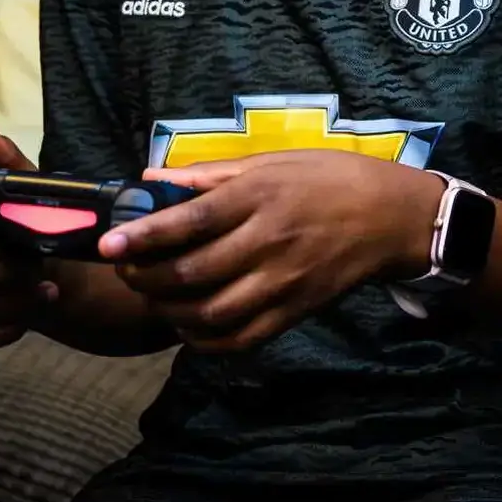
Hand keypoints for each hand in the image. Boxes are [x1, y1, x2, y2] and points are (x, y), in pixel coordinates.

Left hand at [99, 151, 441, 352]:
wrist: (392, 218)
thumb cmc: (330, 179)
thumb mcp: (274, 161)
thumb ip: (209, 175)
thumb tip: (149, 179)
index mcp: (260, 196)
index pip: (191, 221)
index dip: (144, 235)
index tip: (108, 243)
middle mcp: (268, 241)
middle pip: (191, 273)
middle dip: (146, 277)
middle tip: (128, 270)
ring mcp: (282, 282)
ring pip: (210, 313)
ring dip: (170, 311)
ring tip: (156, 297)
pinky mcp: (295, 312)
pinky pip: (240, 339)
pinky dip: (204, 341)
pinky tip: (190, 325)